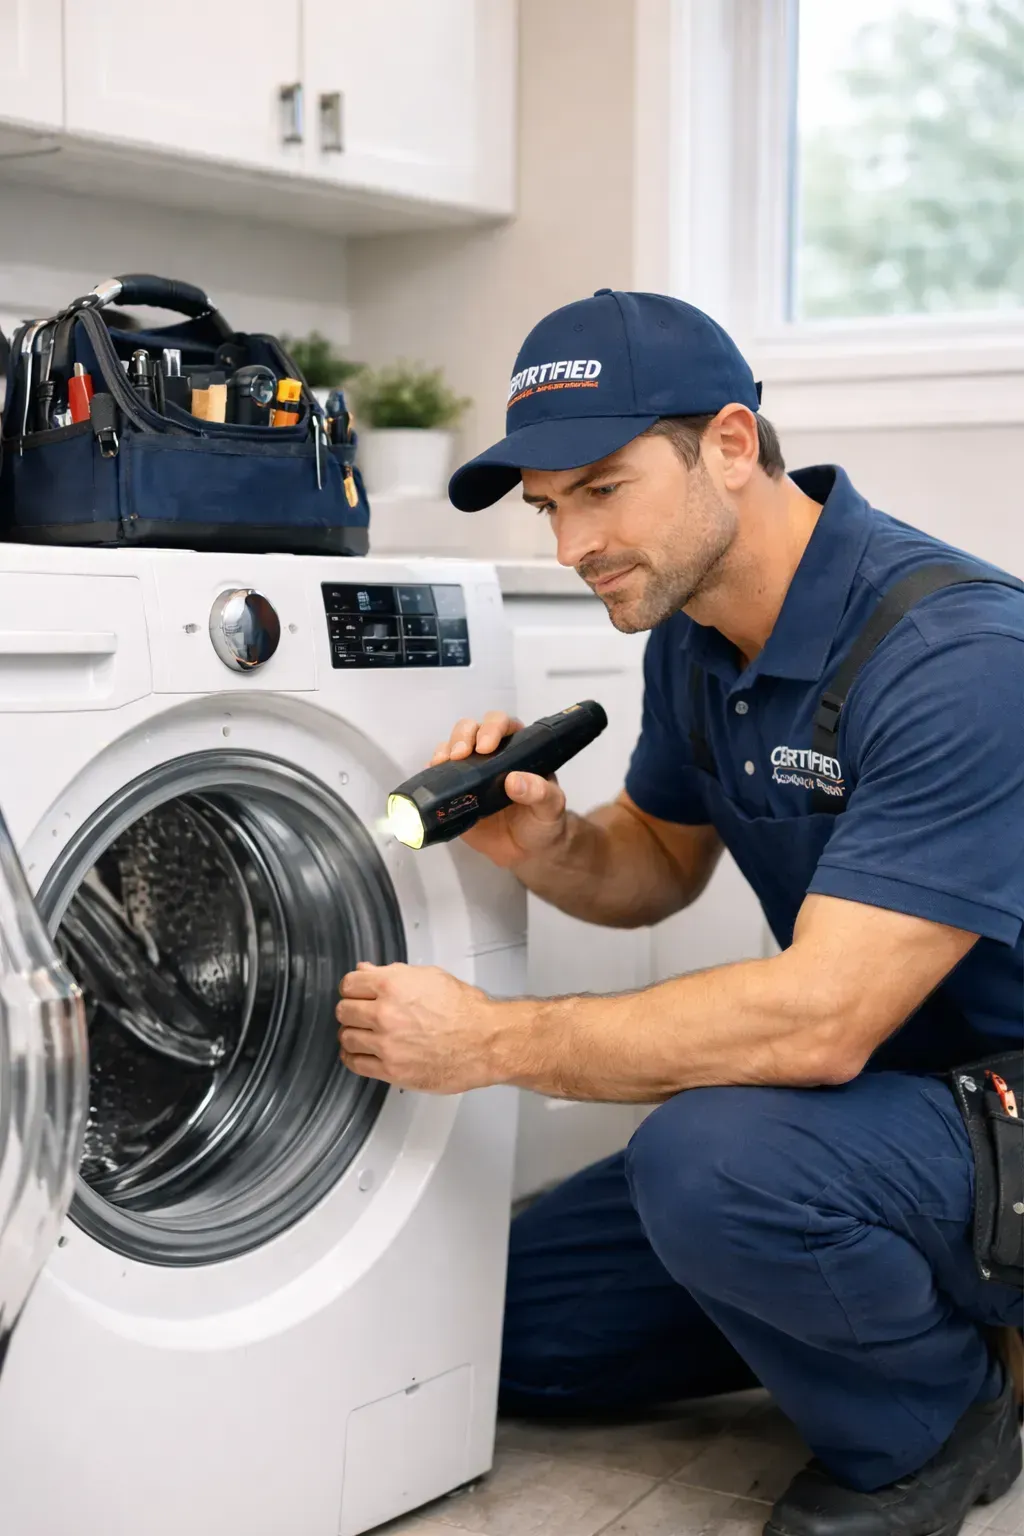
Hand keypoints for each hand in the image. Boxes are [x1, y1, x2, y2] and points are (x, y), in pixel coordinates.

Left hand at [336, 961, 507, 1092]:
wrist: (485, 1042)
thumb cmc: (465, 1010)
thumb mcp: (430, 977)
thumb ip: (394, 973)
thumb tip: (366, 970)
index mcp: (392, 985)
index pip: (349, 983)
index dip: (352, 987)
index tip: (355, 993)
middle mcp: (385, 1014)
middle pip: (343, 1010)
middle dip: (351, 1010)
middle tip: (361, 1014)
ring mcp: (386, 1044)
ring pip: (346, 1037)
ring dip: (352, 1034)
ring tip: (364, 1034)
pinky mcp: (391, 1070)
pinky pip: (356, 1064)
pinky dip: (354, 1057)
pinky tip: (362, 1053)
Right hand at [431, 710, 567, 868]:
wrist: (525, 852)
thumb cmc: (543, 822)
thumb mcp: (551, 808)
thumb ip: (541, 793)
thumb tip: (514, 781)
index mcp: (518, 750)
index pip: (504, 725)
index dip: (492, 728)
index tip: (486, 746)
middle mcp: (492, 755)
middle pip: (472, 729)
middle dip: (463, 736)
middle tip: (460, 754)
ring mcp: (471, 772)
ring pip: (452, 746)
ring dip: (445, 750)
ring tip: (442, 763)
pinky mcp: (455, 792)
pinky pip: (440, 774)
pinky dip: (432, 771)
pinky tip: (431, 774)